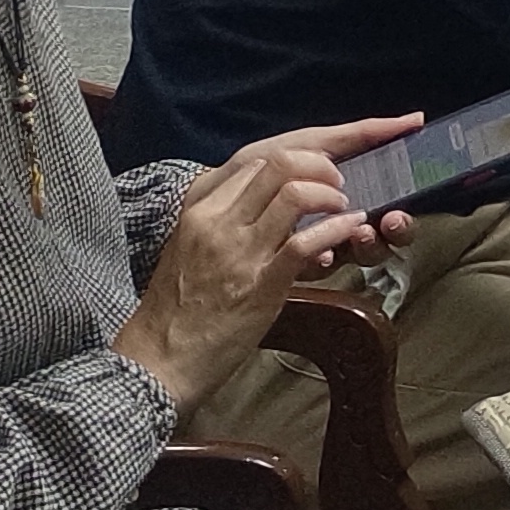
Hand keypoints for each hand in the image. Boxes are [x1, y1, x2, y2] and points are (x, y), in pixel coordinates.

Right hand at [118, 119, 408, 408]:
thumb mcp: (192, 245)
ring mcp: (238, 252)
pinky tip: (350, 227)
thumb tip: (268, 197)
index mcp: (200, 205)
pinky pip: (306, 243)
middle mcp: (217, 220)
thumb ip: (226, 217)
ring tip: (344, 206)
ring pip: (295, 194)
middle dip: (321, 163)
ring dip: (331, 194)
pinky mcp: (259, 285)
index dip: (301, 151)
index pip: (257, 156)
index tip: (326, 157)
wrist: (158, 358)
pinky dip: (337, 230)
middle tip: (339, 180)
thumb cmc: (178, 305)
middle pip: (278, 162)